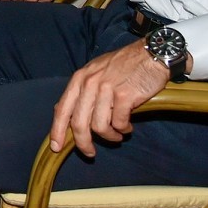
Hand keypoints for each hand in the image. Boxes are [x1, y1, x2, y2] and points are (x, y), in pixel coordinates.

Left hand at [49, 41, 168, 157]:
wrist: (151, 54)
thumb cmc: (123, 65)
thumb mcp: (95, 71)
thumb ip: (81, 91)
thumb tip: (66, 113)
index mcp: (80, 79)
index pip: (62, 109)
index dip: (57, 131)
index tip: (56, 147)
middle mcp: (89, 83)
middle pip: (78, 123)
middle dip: (83, 143)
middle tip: (90, 153)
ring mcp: (106, 89)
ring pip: (99, 127)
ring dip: (109, 136)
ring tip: (117, 135)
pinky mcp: (125, 96)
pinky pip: (119, 123)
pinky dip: (123, 129)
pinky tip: (128, 126)